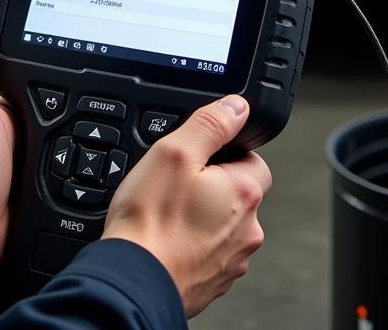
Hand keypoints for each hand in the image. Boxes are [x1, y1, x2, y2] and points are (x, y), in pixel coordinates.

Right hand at [101, 95, 271, 316]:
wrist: (135, 279)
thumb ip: (210, 124)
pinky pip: (207, 250)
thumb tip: (237, 107)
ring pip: (222, 223)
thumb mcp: (173, 151)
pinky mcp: (213, 281)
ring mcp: (232, 260)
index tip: (196, 156)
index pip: (253, 158)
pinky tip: (165, 236)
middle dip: (210, 185)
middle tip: (174, 184)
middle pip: (237, 192)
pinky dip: (190, 242)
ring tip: (165, 211)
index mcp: (244, 192)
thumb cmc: (151, 220)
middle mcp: (248, 230)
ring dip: (201, 215)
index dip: (224, 151)